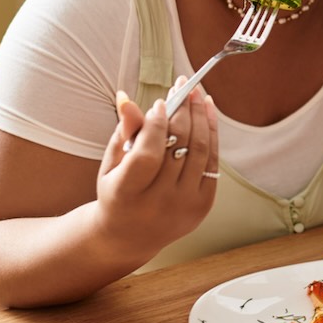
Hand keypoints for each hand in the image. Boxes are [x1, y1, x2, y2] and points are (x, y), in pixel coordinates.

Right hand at [94, 81, 218, 252]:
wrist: (129, 236)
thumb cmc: (116, 192)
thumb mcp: (111, 164)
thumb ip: (123, 132)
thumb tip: (126, 98)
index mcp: (127, 194)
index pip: (148, 154)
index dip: (157, 125)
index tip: (160, 102)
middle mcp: (158, 204)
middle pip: (178, 148)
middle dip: (182, 111)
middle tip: (183, 86)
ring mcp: (184, 207)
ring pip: (199, 151)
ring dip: (200, 117)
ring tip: (196, 94)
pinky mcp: (202, 206)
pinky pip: (212, 163)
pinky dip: (211, 134)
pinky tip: (207, 113)